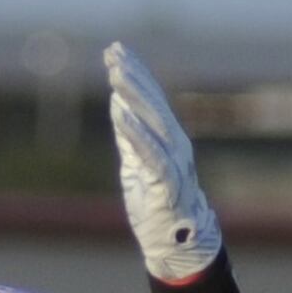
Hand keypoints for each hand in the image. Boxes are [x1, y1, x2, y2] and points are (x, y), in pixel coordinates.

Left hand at [105, 42, 220, 283]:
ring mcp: (173, 161)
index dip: (134, 73)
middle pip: (151, 102)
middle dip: (132, 75)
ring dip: (134, 95)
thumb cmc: (157, 203)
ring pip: (153, 121)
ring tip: (115, 72)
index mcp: (166, 138)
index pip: (149, 99)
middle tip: (113, 50)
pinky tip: (121, 113)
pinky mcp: (167, 182)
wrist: (177, 242)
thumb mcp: (136, 163)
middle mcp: (174, 143)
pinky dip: (136, 132)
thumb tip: (118, 101)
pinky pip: (150, 153)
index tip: (115, 50)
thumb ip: (129, 134)